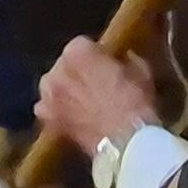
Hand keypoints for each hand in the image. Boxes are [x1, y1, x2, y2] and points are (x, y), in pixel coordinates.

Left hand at [36, 37, 157, 156]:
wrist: (125, 142)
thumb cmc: (134, 102)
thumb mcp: (140, 73)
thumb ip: (127, 60)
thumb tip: (126, 58)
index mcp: (77, 51)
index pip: (82, 45)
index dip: (95, 55)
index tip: (105, 65)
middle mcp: (56, 69)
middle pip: (64, 65)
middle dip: (77, 73)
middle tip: (95, 85)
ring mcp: (48, 95)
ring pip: (53, 87)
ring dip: (64, 91)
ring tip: (82, 103)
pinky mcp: (46, 119)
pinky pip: (47, 110)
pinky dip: (56, 113)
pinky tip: (71, 119)